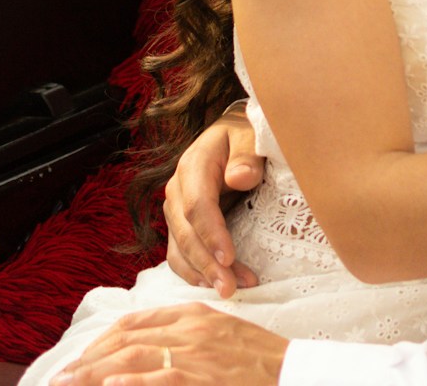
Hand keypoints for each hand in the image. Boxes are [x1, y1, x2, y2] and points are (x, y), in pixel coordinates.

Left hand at [52, 303, 286, 385]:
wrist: (294, 371)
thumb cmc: (258, 359)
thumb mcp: (220, 333)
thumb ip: (185, 335)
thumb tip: (148, 350)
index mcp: (192, 314)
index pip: (134, 322)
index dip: (102, 341)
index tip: (81, 359)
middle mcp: (189, 329)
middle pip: (125, 341)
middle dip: (88, 361)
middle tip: (60, 378)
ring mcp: (196, 353)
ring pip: (133, 359)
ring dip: (94, 374)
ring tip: (68, 385)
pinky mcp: (204, 378)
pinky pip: (162, 378)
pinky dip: (133, 384)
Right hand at [165, 112, 263, 296]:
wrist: (232, 136)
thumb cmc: (245, 136)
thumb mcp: (251, 135)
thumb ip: (247, 155)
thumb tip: (238, 178)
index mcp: (193, 165)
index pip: (197, 205)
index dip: (211, 234)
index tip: (229, 258)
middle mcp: (178, 189)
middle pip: (185, 233)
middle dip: (207, 264)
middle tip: (231, 288)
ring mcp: (175, 210)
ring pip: (179, 249)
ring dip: (202, 274)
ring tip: (231, 291)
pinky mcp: (181, 226)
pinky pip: (179, 254)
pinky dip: (194, 273)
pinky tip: (213, 285)